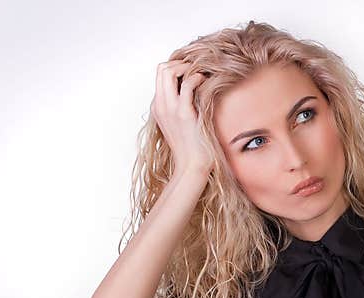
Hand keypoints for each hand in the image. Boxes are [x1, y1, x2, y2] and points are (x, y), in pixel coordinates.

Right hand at [150, 59, 212, 174]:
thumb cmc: (191, 148)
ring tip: (200, 73)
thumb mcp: (181, 125)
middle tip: (196, 69)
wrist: (192, 166)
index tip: (191, 71)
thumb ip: (181, 108)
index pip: (160, 76)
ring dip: (186, 67)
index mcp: (158, 107)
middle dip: (180, 63)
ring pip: (168, 71)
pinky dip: (196, 77)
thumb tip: (194, 94)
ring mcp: (170, 109)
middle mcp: (161, 105)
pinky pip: (187, 85)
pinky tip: (205, 81)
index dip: (175, 68)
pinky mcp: (184, 113)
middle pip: (161, 69)